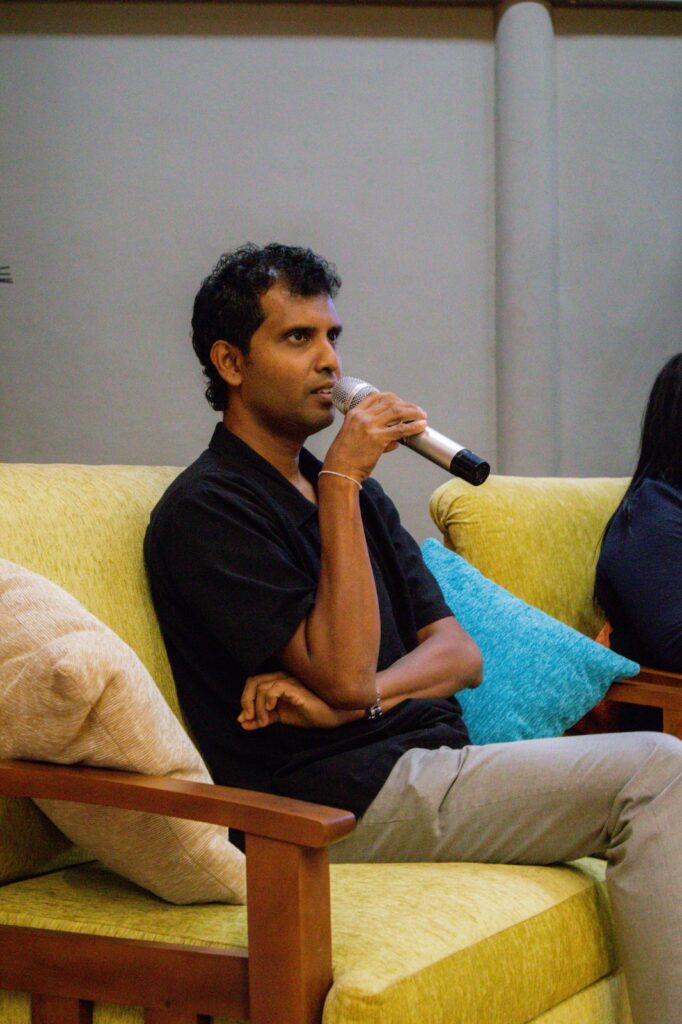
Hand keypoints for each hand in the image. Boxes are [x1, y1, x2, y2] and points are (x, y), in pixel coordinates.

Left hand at [238, 671, 361, 729]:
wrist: (334, 715)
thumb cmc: (311, 713)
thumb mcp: (282, 717)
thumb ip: (263, 718)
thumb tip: (242, 723)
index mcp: (278, 683)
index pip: (253, 683)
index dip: (245, 700)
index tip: (244, 720)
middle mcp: (282, 678)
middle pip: (253, 681)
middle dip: (246, 701)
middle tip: (248, 719)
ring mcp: (289, 681)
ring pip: (261, 686)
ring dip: (257, 706)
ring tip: (263, 721)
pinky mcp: (296, 687)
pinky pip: (275, 688)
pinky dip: (268, 699)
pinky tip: (272, 711)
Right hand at [323, 391, 426, 481]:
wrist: (339, 470)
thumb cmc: (344, 458)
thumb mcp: (353, 438)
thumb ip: (373, 435)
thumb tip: (395, 441)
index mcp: (354, 414)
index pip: (376, 397)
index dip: (392, 398)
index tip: (401, 402)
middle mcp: (362, 416)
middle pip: (390, 402)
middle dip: (407, 405)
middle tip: (417, 411)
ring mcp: (370, 426)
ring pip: (397, 412)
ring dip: (413, 412)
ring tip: (422, 416)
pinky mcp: (377, 438)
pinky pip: (400, 429)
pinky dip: (413, 427)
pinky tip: (421, 426)